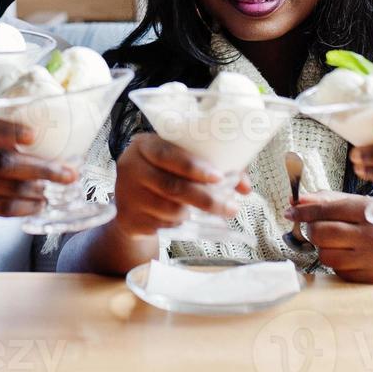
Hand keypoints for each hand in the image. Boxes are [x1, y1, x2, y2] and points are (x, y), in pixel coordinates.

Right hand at [0, 110, 76, 220]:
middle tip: (69, 172)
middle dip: (40, 168)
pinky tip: (39, 203)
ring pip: (4, 188)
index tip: (33, 136)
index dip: (7, 131)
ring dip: (36, 189)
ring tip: (57, 187)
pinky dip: (23, 207)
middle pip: (2, 162)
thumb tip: (46, 129)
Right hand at [111, 133, 249, 238]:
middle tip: (231, 207)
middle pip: (173, 186)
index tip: (219, 177)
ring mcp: (127, 195)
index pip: (168, 154)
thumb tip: (245, 187)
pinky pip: (163, 226)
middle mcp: (131, 167)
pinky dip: (178, 224)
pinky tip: (183, 219)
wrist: (130, 201)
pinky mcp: (128, 219)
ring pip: (171, 209)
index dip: (194, 167)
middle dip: (206, 199)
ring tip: (204, 211)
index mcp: (144, 145)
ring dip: (194, 213)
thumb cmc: (164, 174)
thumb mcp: (180, 163)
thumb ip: (214, 169)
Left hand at [284, 191, 372, 282]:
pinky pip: (339, 271)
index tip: (291, 210)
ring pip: (326, 254)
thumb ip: (337, 200)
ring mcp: (372, 261)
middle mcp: (372, 237)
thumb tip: (303, 200)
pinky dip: (339, 262)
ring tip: (340, 240)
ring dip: (325, 247)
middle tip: (316, 226)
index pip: (327, 209)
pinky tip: (354, 255)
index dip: (304, 209)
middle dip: (312, 228)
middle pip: (320, 232)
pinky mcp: (371, 280)